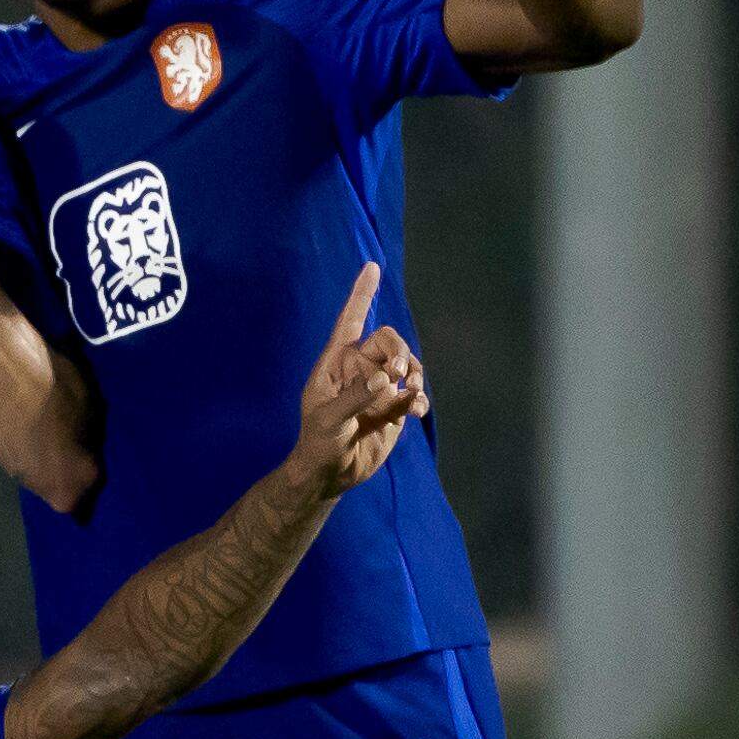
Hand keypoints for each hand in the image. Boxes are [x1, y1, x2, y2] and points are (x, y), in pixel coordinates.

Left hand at [282, 264, 426, 500]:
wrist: (332, 472)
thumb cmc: (318, 442)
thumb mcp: (328, 421)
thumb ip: (354, 398)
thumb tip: (385, 380)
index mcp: (337, 362)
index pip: (350, 320)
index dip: (361, 294)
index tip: (372, 267)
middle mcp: (360, 368)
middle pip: (388, 341)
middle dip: (398, 351)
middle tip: (399, 373)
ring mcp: (380, 387)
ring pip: (407, 364)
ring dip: (414, 374)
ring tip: (409, 395)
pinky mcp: (395, 407)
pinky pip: (415, 392)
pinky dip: (420, 398)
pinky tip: (416, 411)